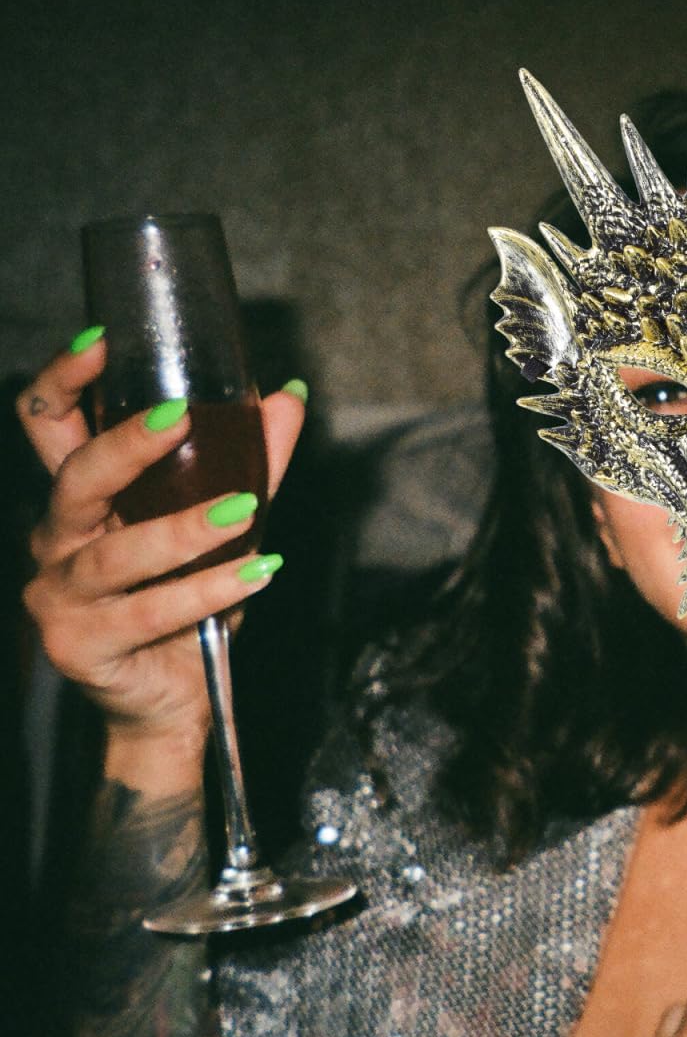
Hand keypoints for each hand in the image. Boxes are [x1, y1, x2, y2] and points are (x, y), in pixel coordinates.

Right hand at [18, 333, 304, 758]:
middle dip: (125, 444)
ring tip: (245, 508)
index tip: (103, 339)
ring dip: (184, 529)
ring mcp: (59, 595)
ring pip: (117, 554)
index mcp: (80, 500)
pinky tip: (256, 573)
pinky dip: (208, 591)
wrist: (168, 697)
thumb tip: (289, 395)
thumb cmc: (186, 599)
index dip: (65, 378)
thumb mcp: (222, 523)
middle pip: (75, 479)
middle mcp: (56, 540)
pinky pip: (147, 612)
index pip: (48, 425)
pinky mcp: (80, 644)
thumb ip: (251, 462)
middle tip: (180, 416)